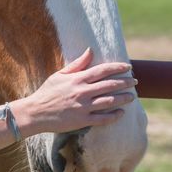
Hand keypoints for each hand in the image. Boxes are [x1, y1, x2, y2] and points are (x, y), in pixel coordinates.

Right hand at [19, 48, 136, 134]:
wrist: (35, 113)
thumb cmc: (47, 92)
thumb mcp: (60, 75)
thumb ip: (77, 64)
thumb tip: (90, 50)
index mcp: (78, 79)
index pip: (102, 70)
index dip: (117, 67)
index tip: (128, 67)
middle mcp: (82, 92)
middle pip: (110, 85)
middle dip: (125, 82)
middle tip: (135, 81)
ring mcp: (83, 107)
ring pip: (109, 101)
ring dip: (123, 98)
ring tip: (132, 96)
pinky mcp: (82, 120)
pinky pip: (102, 118)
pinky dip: (114, 116)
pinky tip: (121, 113)